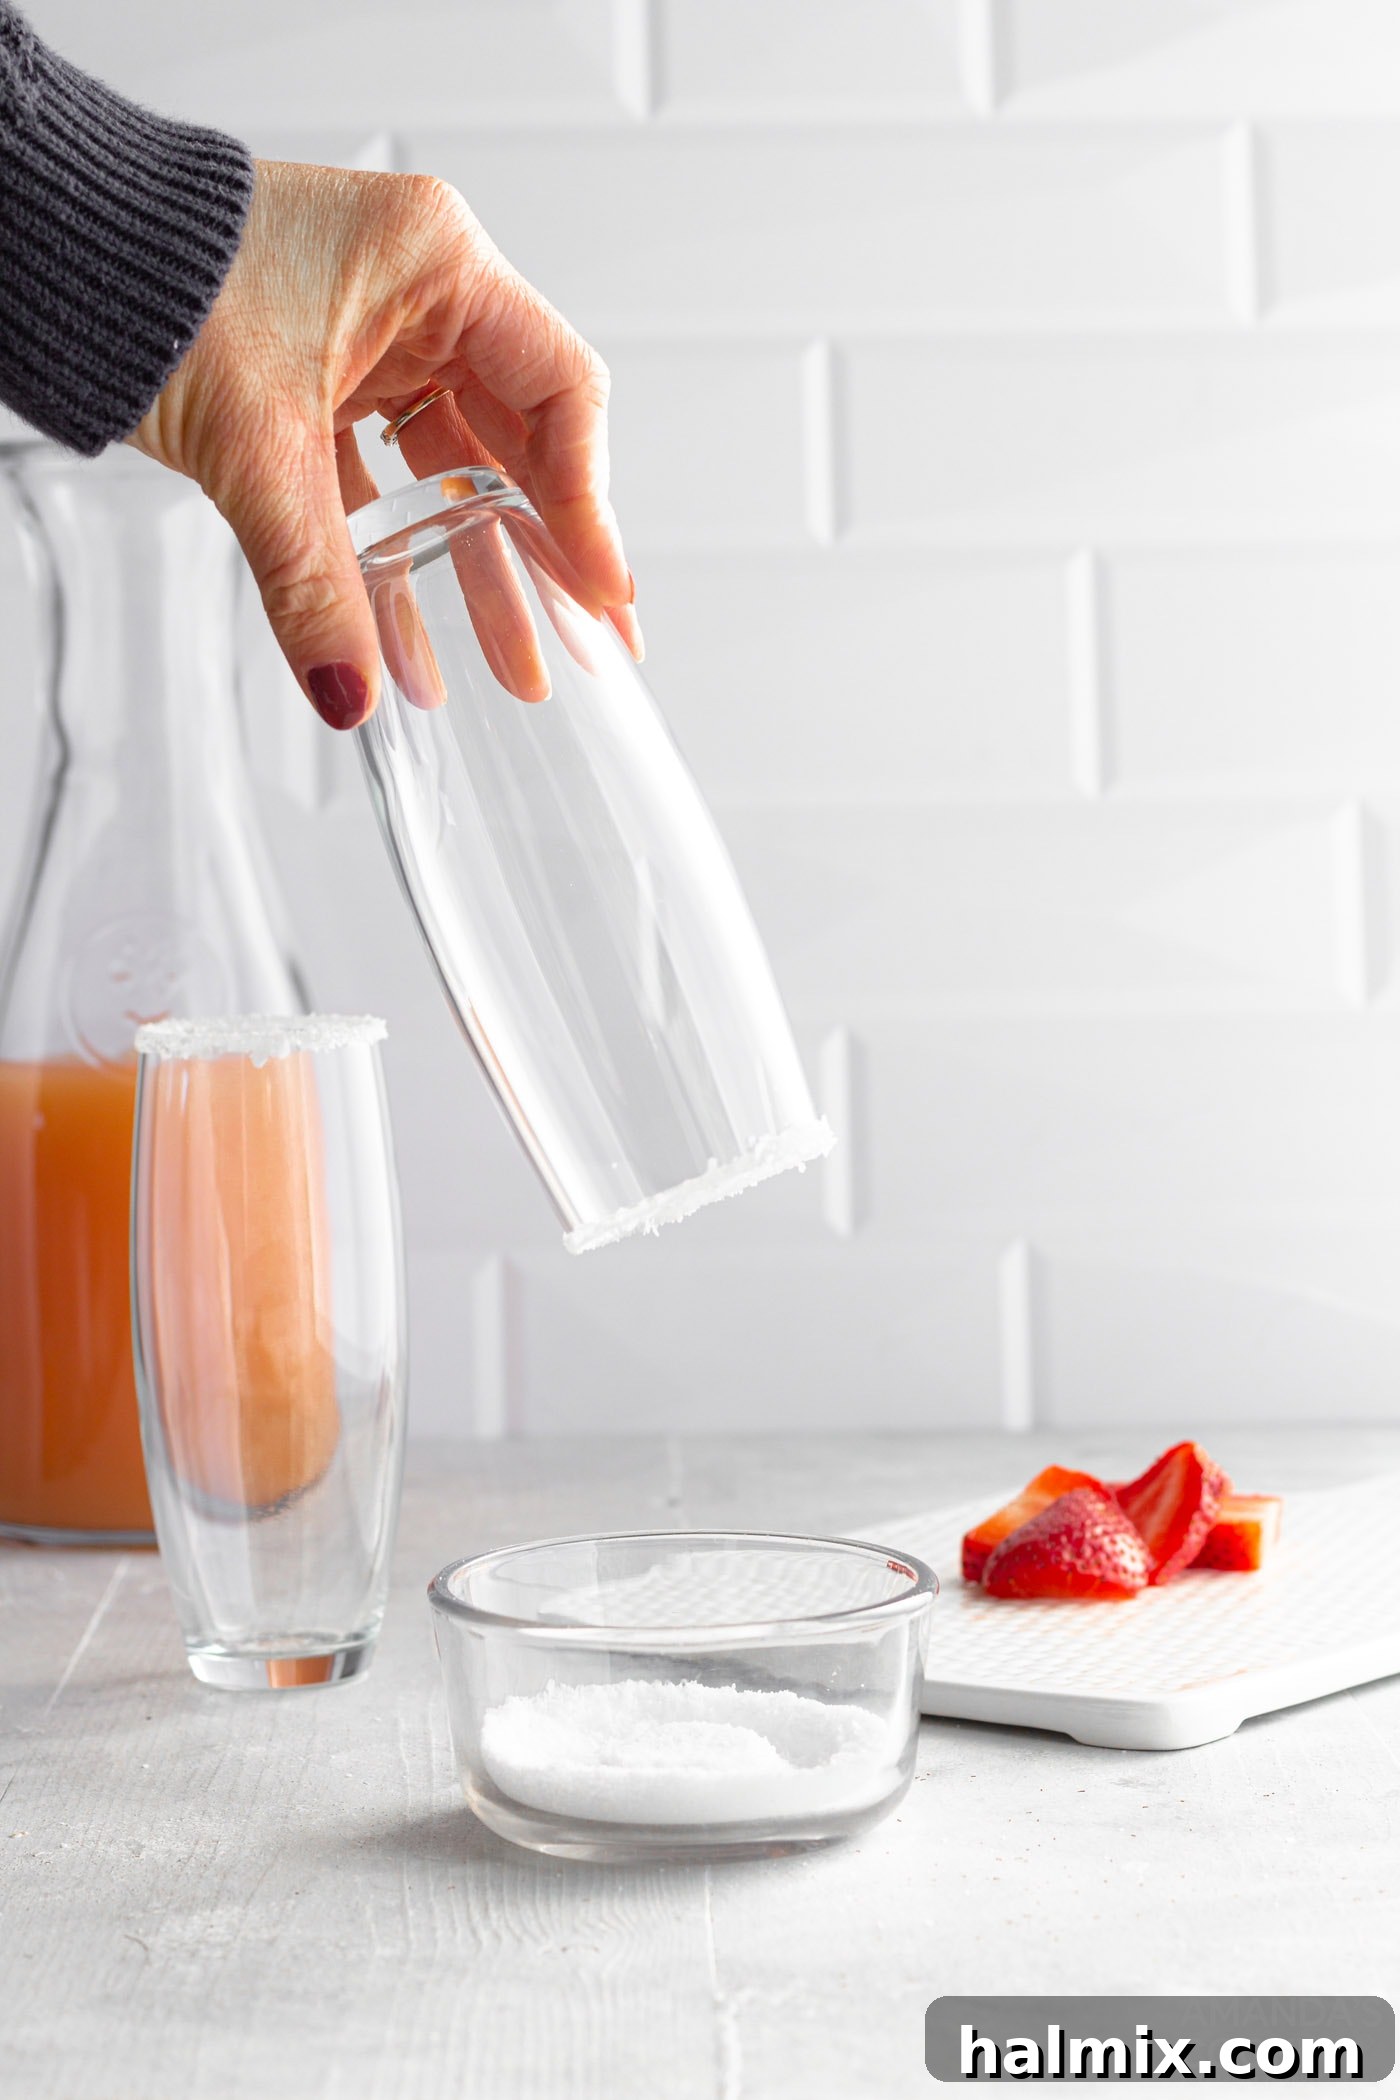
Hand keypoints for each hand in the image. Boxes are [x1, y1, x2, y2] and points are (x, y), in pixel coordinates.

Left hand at [130, 160, 640, 726]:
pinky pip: (386, 480)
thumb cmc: (153, 282)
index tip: (602, 594)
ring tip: (514, 667)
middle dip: (547, 557)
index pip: (560, 395)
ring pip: (455, 471)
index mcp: (438, 263)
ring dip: (477, 570)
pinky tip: (413, 638)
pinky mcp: (327, 378)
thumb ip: (315, 579)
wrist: (45, 247)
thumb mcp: (255, 446)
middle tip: (586, 646)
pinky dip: (400, 554)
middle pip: (520, 443)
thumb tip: (352, 691)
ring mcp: (376, 336)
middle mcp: (421, 293)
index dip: (591, 505)